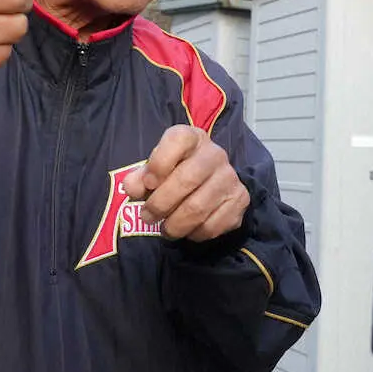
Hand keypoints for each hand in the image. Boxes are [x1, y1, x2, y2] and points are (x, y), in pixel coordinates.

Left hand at [122, 125, 249, 241]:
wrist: (210, 182)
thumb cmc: (176, 172)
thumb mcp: (155, 169)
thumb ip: (140, 177)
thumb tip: (131, 187)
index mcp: (192, 137)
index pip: (178, 141)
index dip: (158, 164)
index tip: (147, 184)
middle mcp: (215, 154)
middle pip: (187, 179)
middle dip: (161, 203)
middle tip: (147, 217)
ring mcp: (230, 177)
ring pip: (198, 208)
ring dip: (175, 224)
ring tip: (164, 229)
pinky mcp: (240, 201)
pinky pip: (212, 225)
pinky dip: (194, 234)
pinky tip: (187, 230)